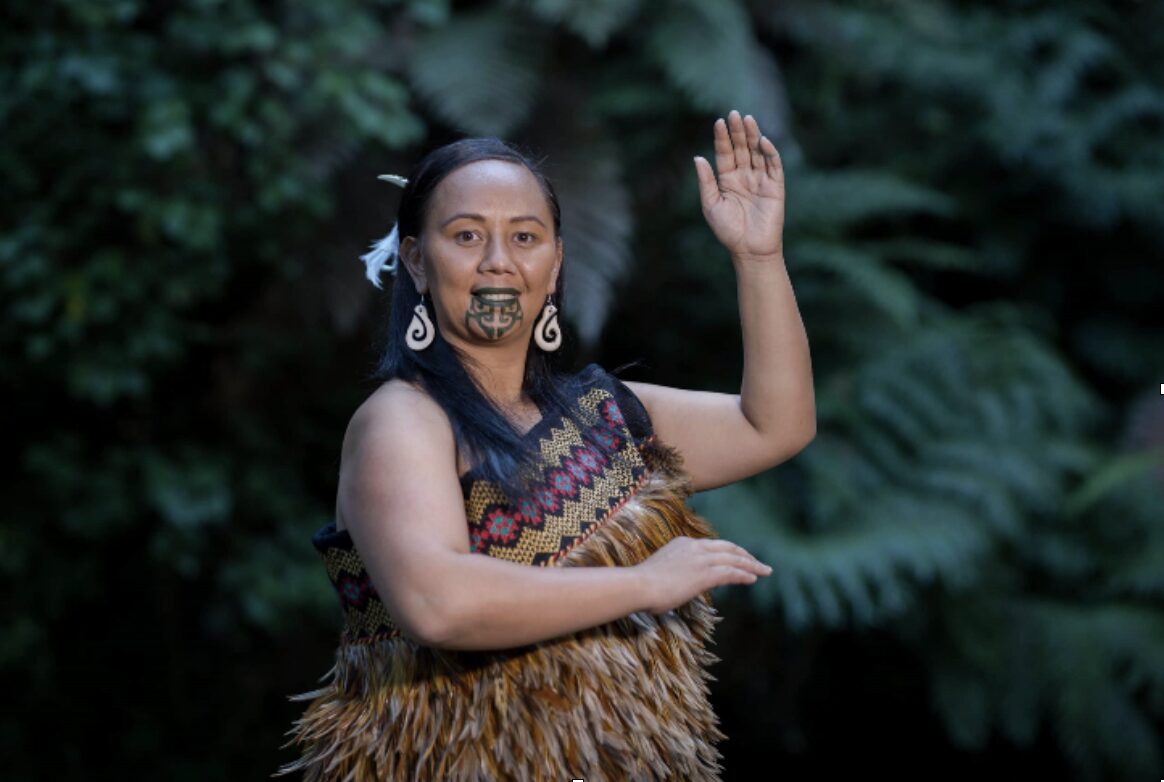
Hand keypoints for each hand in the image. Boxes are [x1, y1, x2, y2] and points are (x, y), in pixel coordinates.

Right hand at [633, 536, 771, 614]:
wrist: (638, 586)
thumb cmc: (642, 586)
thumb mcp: (660, 573)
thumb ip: (674, 573)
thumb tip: (676, 584)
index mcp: (682, 543)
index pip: (711, 547)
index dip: (727, 553)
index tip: (736, 560)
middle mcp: (694, 547)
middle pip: (727, 548)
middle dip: (745, 555)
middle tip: (757, 563)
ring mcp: (700, 559)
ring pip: (734, 559)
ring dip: (751, 565)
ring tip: (764, 571)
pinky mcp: (705, 573)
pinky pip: (731, 572)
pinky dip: (744, 574)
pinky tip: (753, 579)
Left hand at [694, 109, 785, 261]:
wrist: (749, 249)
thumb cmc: (728, 230)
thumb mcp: (710, 204)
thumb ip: (705, 181)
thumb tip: (697, 157)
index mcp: (727, 179)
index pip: (725, 153)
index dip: (722, 138)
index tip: (719, 122)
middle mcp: (744, 176)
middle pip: (741, 148)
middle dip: (738, 131)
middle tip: (734, 114)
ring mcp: (760, 180)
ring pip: (757, 152)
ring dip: (753, 136)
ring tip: (748, 120)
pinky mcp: (775, 187)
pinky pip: (773, 166)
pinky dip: (769, 153)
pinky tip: (763, 141)